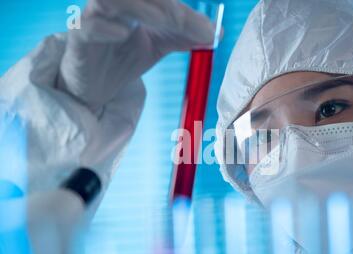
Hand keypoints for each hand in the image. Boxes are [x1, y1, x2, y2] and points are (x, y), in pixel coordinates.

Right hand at [57, 0, 215, 112]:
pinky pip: (88, 26)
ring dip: (139, 8)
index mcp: (133, 3)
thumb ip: (183, 37)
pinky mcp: (78, 39)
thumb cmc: (124, 59)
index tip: (207, 28)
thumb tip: (216, 33)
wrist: (97, 87)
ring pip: (108, 0)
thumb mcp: (158, 45)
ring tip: (163, 21)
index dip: (181, 9)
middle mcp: (111, 5)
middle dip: (166, 6)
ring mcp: (92, 19)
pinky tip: (124, 35)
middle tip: (186, 21)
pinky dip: (107, 27)